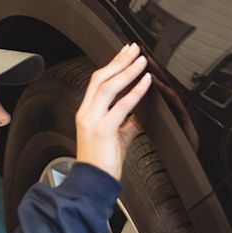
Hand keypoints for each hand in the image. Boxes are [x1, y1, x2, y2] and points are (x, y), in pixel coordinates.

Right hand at [74, 43, 151, 180]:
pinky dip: (135, 91)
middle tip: (134, 48)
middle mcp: (86, 113)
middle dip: (119, 60)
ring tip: (142, 60)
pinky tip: (145, 82)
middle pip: (101, 78)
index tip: (125, 52)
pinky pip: (122, 106)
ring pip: (109, 87)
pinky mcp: (103, 130)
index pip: (98, 81)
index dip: (112, 64)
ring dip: (127, 70)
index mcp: (86, 112)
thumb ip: (127, 122)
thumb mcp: (116, 137)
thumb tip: (141, 113)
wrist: (93, 184)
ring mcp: (93, 120)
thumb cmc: (103, 163)